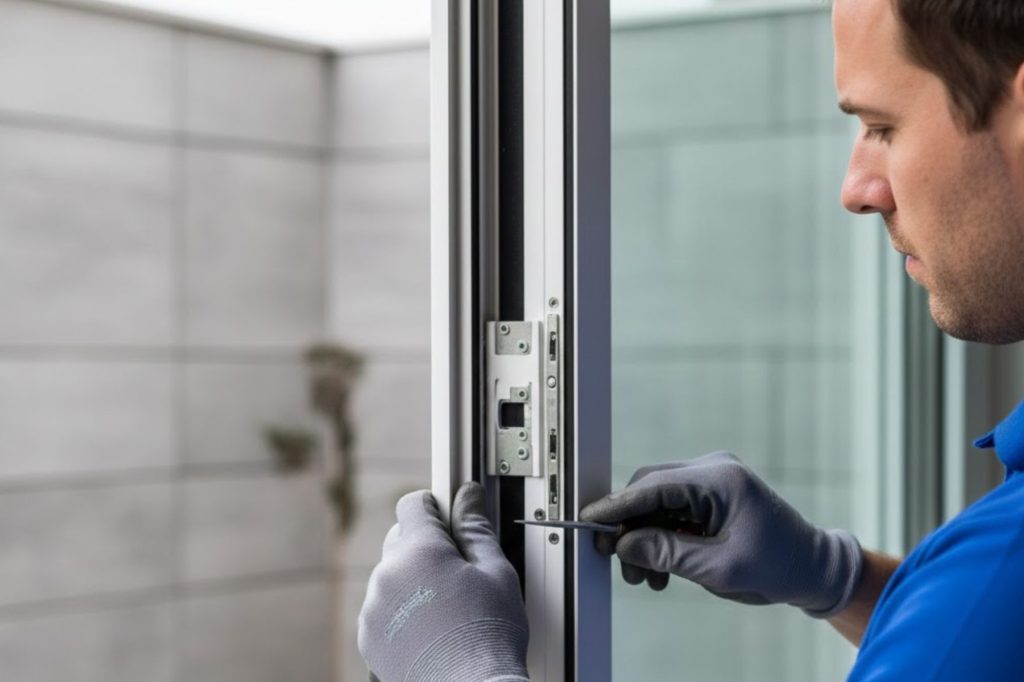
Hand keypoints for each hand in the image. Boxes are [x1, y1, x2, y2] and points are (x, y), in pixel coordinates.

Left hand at [358, 482, 529, 681]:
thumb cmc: (488, 635)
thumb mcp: (496, 572)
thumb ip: (476, 528)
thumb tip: (468, 495)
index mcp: (419, 551)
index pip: (413, 505)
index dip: (435, 508)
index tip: (448, 520)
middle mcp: (388, 575)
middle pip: (401, 539)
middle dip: (425, 547)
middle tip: (457, 572)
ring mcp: (374, 608)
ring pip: (392, 576)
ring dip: (412, 581)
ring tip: (446, 609)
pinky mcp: (369, 637)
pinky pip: (382, 608)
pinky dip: (400, 612)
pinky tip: (430, 629)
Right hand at [580, 451, 862, 616]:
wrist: (812, 569)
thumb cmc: (778, 567)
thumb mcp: (719, 568)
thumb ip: (668, 553)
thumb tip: (624, 545)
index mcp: (719, 480)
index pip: (653, 486)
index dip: (617, 507)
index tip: (589, 523)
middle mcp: (713, 471)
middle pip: (650, 489)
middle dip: (630, 527)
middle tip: (619, 563)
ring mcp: (712, 481)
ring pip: (657, 501)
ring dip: (645, 537)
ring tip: (644, 577)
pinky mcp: (711, 496)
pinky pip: (673, 509)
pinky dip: (661, 536)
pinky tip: (661, 568)